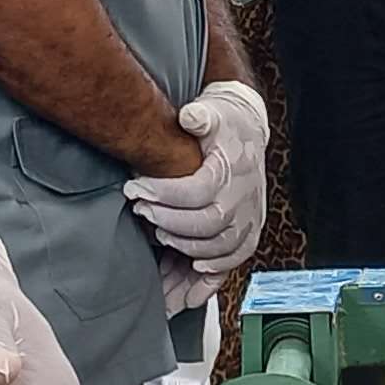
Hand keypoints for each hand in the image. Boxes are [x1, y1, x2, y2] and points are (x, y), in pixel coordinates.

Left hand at [124, 79, 270, 274]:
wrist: (247, 133)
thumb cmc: (223, 125)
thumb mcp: (212, 113)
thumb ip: (200, 116)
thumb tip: (190, 116)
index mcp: (232, 170)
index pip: (198, 190)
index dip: (164, 194)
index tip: (135, 189)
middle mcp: (244, 198)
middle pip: (208, 223)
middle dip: (169, 221)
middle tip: (142, 211)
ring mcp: (249, 218)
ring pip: (221, 246)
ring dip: (187, 248)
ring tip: (158, 236)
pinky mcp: (249, 231)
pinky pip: (235, 259)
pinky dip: (215, 272)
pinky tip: (192, 272)